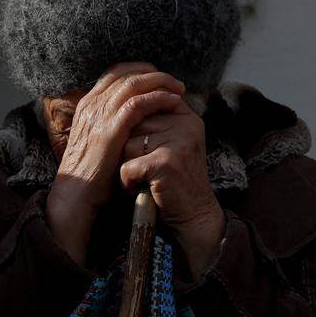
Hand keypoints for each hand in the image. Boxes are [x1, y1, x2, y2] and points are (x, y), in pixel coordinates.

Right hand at [45, 63, 185, 264]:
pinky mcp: (111, 129)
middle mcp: (92, 104)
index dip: (140, 72)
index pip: (115, 74)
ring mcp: (100, 114)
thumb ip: (109, 125)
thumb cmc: (91, 174)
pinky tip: (172, 101)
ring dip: (160, 82)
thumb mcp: (97, 142)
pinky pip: (138, 103)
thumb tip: (132, 120)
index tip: (159, 80)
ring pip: (134, 82)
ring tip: (179, 89)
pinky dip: (158, 98)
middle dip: (154, 74)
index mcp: (88, 104)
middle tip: (174, 82)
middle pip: (126, 73)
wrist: (75, 194)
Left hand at [119, 107, 225, 279]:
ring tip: (145, 179)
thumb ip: (156, 121)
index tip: (142, 150)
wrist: (194, 214)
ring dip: (128, 166)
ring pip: (126, 144)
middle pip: (133, 124)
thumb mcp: (172, 143)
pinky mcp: (166, 162)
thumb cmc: (175, 179)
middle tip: (145, 169)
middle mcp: (185, 123)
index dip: (134, 129)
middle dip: (129, 149)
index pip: (145, 104)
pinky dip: (128, 182)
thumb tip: (121, 102)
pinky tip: (141, 189)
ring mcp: (177, 141)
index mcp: (186, 115)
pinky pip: (127, 166)